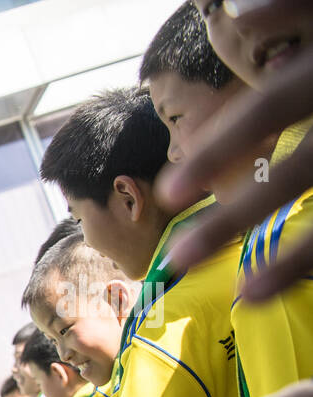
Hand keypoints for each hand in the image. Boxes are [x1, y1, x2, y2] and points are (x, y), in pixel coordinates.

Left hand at [158, 14, 312, 300]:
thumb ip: (298, 8)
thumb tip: (240, 11)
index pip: (270, 109)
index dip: (220, 150)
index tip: (168, 192)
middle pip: (299, 173)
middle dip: (236, 219)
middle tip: (178, 260)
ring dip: (293, 260)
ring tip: (246, 297)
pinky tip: (276, 286)